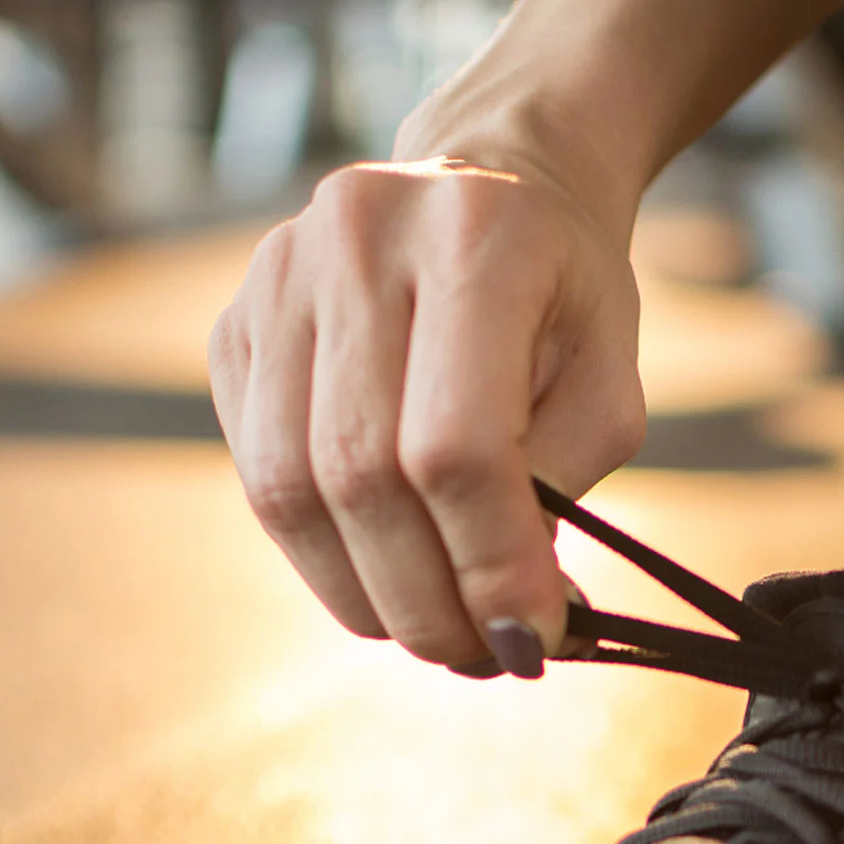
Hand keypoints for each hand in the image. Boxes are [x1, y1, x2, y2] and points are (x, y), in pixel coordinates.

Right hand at [208, 146, 645, 674]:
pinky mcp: (235, 325)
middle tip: (481, 657)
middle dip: (426, 600)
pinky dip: (321, 552)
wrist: (489, 186)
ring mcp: (276, 278)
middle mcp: (355, 241)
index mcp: (473, 241)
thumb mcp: (607, 383)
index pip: (458, 445)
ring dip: (364, 594)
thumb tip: (511, 620)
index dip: (490, 564)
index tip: (531, 641)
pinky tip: (384, 570)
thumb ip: (564, 490)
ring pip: (289, 488)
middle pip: (361, 477)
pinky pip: (257, 474)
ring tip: (435, 631)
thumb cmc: (565, 297)